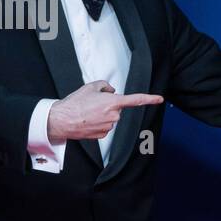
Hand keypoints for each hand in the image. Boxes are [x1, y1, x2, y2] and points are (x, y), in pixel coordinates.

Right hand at [46, 80, 163, 142]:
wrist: (61, 120)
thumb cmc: (74, 103)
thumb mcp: (90, 87)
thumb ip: (105, 85)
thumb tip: (111, 90)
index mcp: (113, 103)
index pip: (136, 100)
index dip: (149, 99)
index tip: (160, 99)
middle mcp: (114, 116)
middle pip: (117, 108)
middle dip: (108, 105)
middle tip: (92, 104)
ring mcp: (109, 127)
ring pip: (111, 118)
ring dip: (102, 115)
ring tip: (87, 113)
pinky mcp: (103, 135)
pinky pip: (105, 126)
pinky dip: (98, 123)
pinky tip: (87, 121)